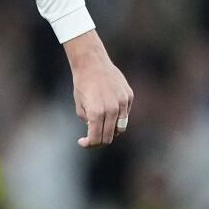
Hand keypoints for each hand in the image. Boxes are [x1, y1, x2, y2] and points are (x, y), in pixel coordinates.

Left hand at [63, 30, 133, 147]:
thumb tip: (96, 130)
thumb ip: (88, 120)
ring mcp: (122, 103)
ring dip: (111, 131)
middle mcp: (111, 109)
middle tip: (91, 139)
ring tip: (100, 127)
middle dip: (99, 141)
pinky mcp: (129, 96)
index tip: (83, 142)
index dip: (89, 144)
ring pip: (120, 128)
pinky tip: (108, 112)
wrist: (93, 64)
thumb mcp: (79, 105)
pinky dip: (117, 117)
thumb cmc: (82, 84)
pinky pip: (125, 114)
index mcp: (96, 113)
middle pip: (109, 136)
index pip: (96, 138)